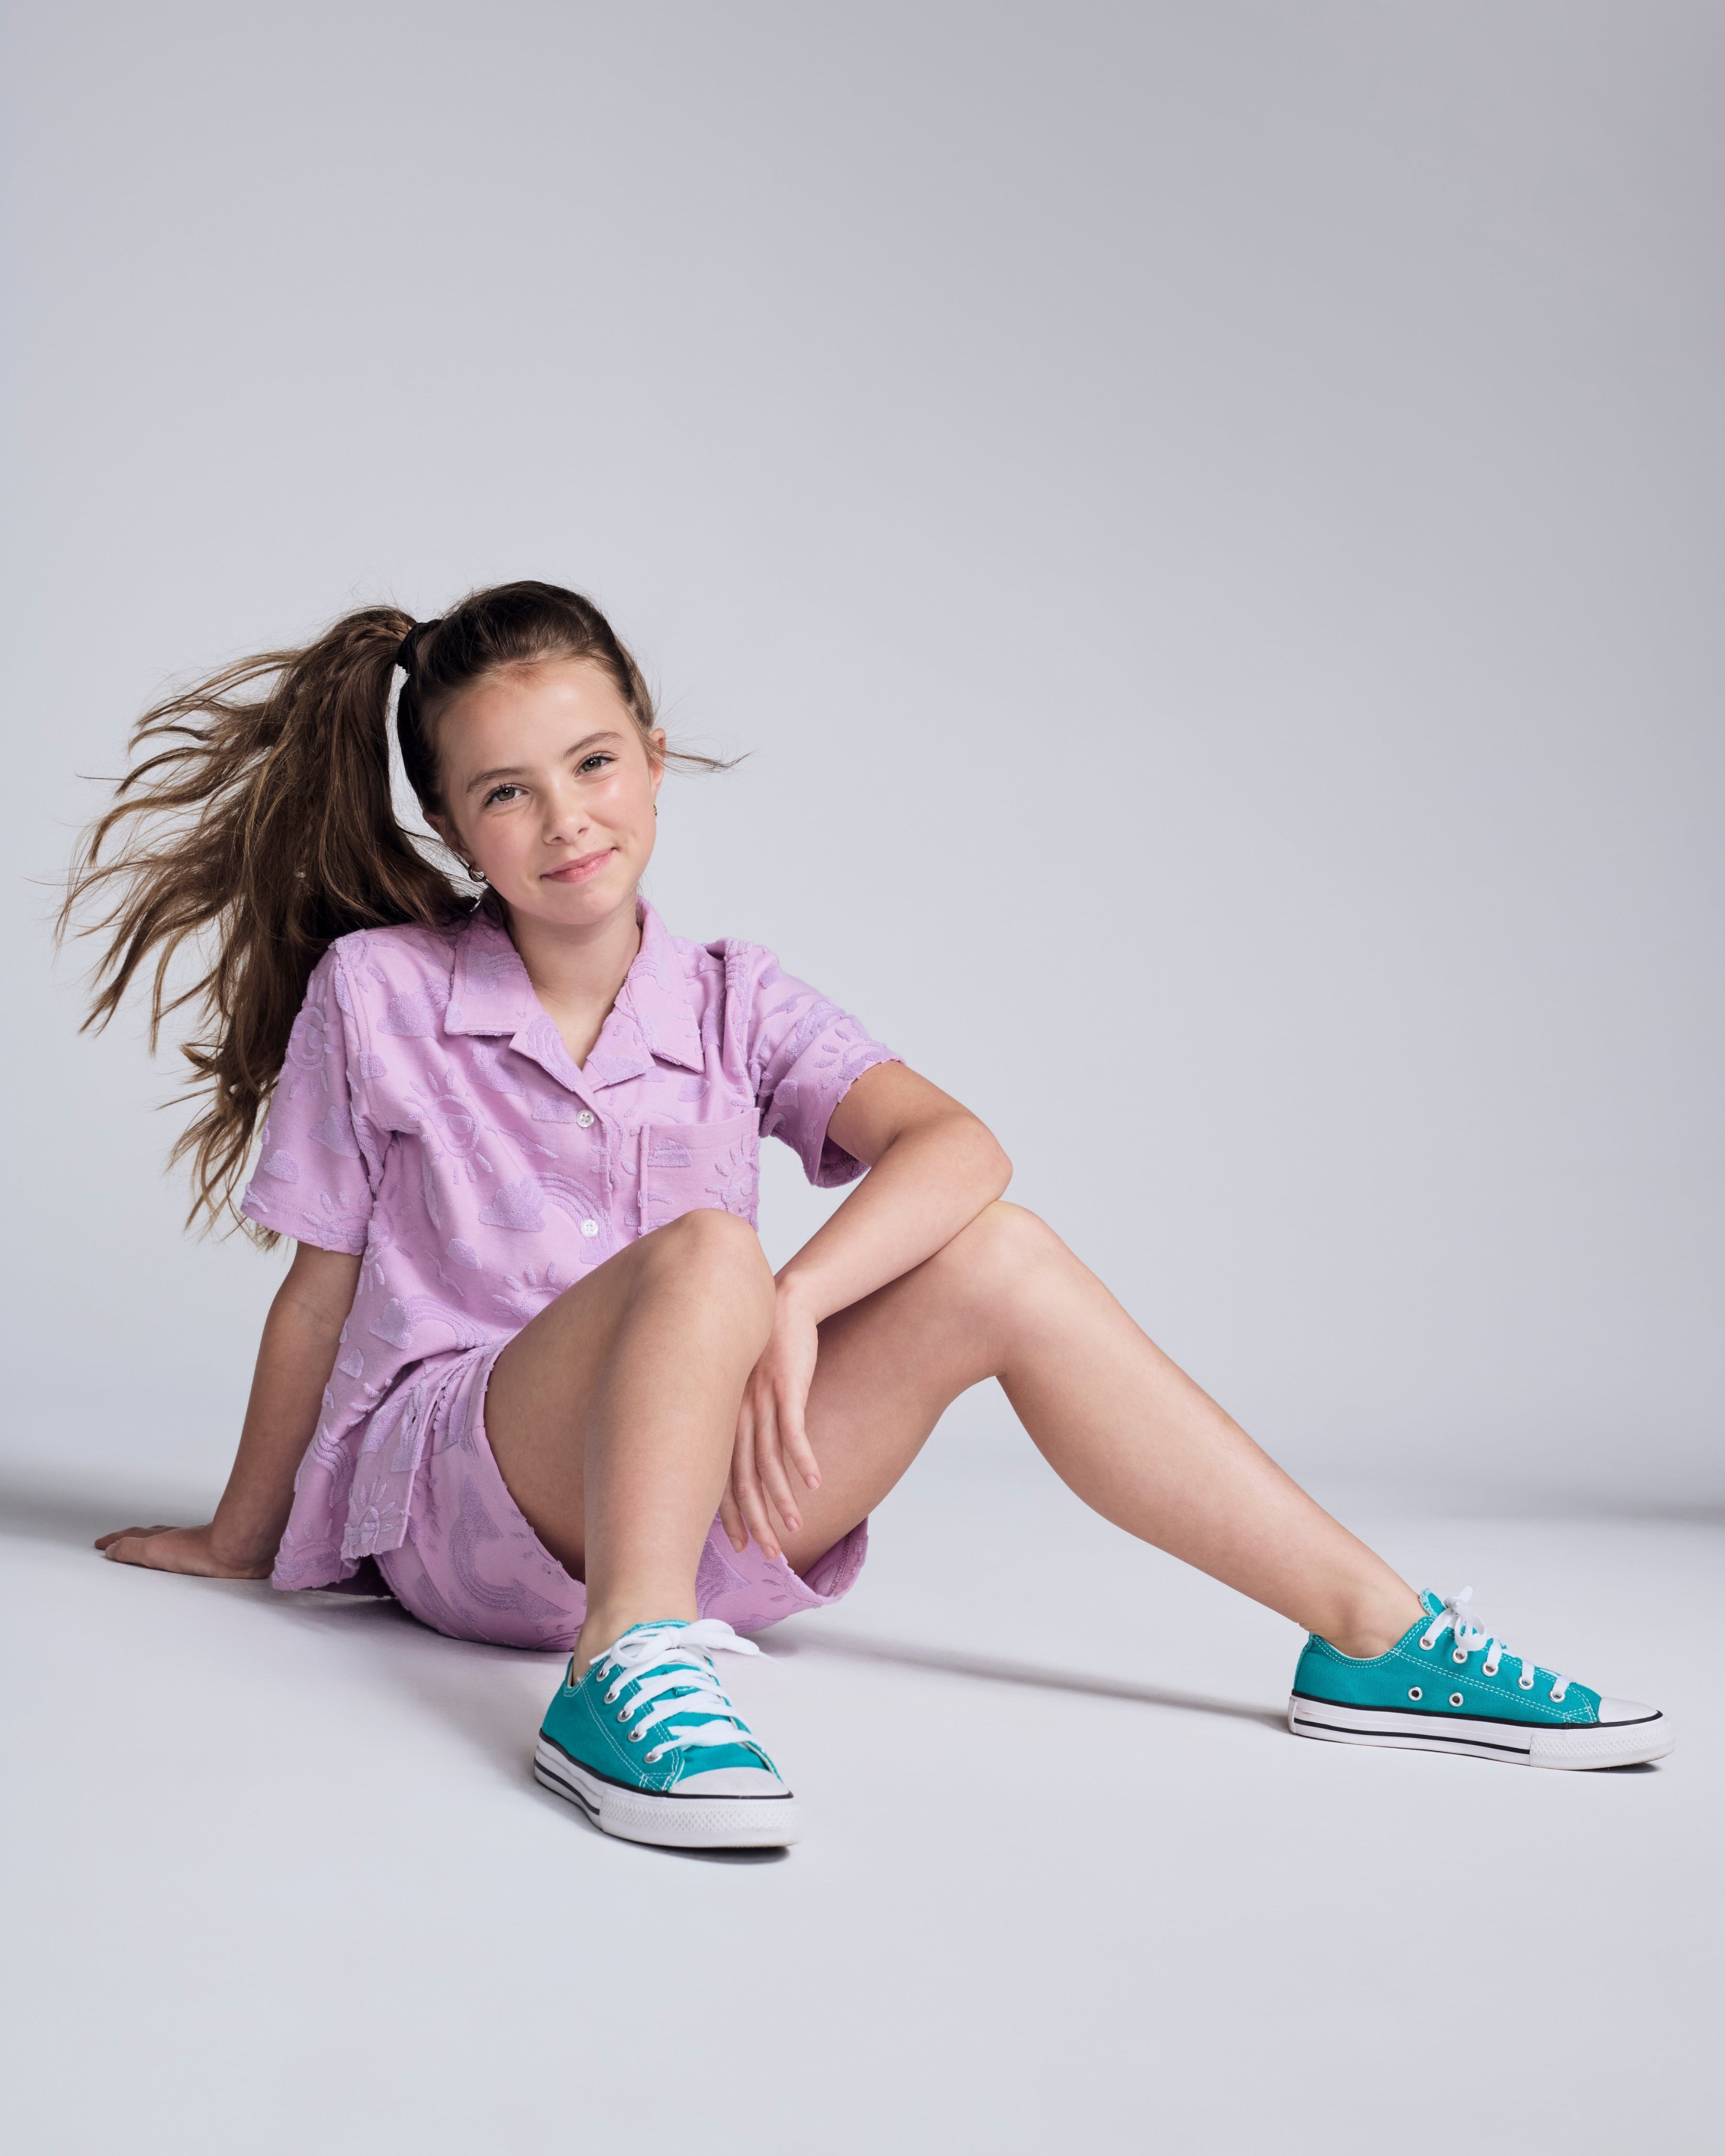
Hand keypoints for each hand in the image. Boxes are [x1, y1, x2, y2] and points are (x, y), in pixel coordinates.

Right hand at [94, 1522, 275, 1578]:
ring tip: (148, 1550)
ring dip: (156, 1545)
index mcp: (163, 1539)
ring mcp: (197, 1546)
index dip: (117, 1540)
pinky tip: (186, 1561)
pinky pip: (188, 1554)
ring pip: (171, 1542)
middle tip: (119, 1543)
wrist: (239, 1551)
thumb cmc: (202, 1551)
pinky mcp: (214, 1557)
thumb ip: (133, 1549)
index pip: (134, 1537)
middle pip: (151, 1536)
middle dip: (133, 1540)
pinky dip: (178, 1555)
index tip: (102, 1544)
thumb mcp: (156, 1550)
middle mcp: (180, 1539)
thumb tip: (113, 1549)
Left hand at [722, 1287, 821, 1562]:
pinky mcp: (785, 1388)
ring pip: (768, 1462)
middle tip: (768, 1553)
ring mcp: (759, 1403)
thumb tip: (747, 1460)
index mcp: (722, 1420)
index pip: (720, 1480)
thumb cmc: (765, 1351)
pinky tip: (815, 1482)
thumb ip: (743, 1425)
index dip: (729, 1516)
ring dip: (782, 1498)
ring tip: (795, 1526)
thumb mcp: (744, 1390)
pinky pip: (793, 1432)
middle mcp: (735, 1416)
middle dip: (755, 1520)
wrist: (783, 1305)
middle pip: (742, 1480)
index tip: (739, 1546)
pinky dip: (803, 1459)